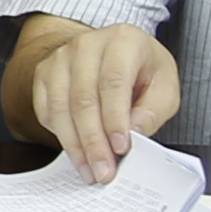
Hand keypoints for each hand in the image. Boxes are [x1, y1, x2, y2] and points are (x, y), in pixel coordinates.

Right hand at [28, 21, 179, 180]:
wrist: (116, 53)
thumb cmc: (144, 72)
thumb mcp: (165, 88)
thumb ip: (153, 110)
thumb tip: (133, 133)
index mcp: (123, 41)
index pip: (113, 81)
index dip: (115, 118)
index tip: (121, 148)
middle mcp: (87, 45)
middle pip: (83, 98)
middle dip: (93, 141)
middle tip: (103, 171)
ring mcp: (61, 58)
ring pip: (61, 107)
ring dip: (75, 145)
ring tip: (90, 170)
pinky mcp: (45, 74)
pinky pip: (47, 110)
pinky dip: (60, 136)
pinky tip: (78, 154)